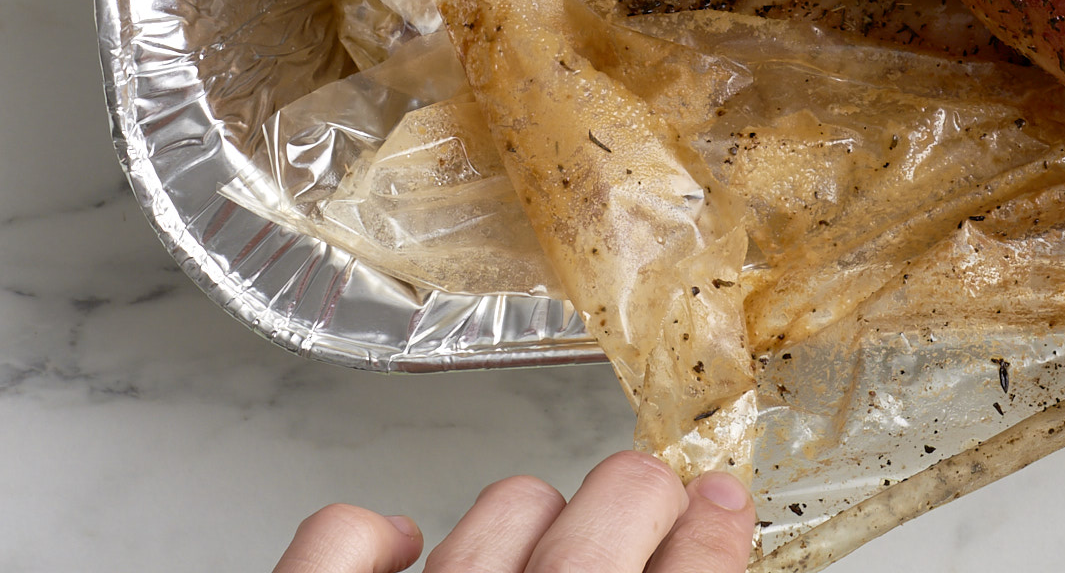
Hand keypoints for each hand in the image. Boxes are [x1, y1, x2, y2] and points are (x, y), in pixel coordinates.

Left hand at [271, 453, 755, 572]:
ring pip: (503, 508)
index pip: (697, 572)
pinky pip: (343, 539)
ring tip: (533, 552)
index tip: (722, 508)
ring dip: (524, 526)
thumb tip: (695, 560)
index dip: (718, 534)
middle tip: (645, 505)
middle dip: (640, 499)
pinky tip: (400, 552)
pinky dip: (371, 540)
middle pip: (618, 504)